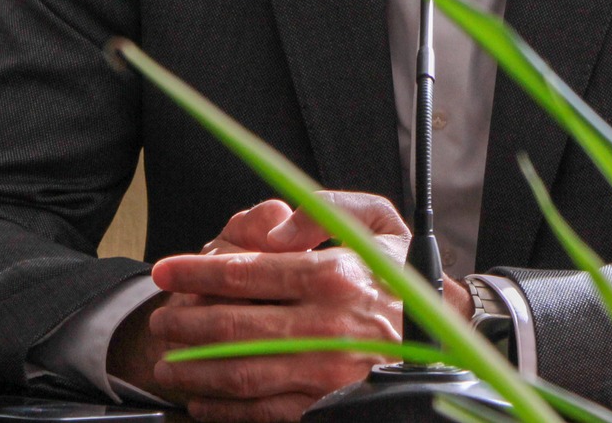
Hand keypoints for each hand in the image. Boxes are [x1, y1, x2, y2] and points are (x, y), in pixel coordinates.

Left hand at [116, 192, 419, 422]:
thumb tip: (275, 228)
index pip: (248, 271)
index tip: (166, 268)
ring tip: (168, 360)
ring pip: (240, 373)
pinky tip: (203, 401)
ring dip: (194, 369)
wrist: (450, 334)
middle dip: (185, 322)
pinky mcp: (328, 408)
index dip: (197, 270)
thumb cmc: (404, 275)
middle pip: (234, 326)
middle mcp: (329, 326)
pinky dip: (224, 410)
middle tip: (161, 318)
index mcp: (336, 275)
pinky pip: (262, 413)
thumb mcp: (376, 220)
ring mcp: (327, 373)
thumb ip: (322, 209)